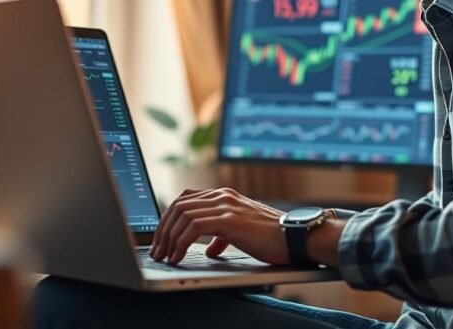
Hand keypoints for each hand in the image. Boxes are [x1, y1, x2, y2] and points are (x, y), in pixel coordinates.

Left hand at [150, 187, 288, 264]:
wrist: (296, 237)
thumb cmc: (273, 238)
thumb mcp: (242, 233)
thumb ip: (223, 236)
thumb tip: (209, 248)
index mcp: (224, 196)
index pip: (185, 199)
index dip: (168, 218)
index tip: (161, 238)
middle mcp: (222, 196)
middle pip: (178, 206)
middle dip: (162, 230)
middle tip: (157, 250)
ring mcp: (225, 205)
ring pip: (182, 215)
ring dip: (168, 238)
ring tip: (164, 256)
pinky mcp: (229, 219)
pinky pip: (193, 227)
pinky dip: (180, 243)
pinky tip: (178, 256)